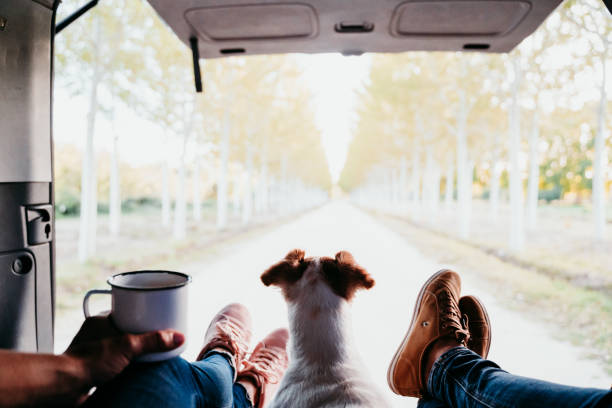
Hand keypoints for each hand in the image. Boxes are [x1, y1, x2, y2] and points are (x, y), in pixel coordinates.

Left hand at [64, 315, 184, 388]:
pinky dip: (124, 364)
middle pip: (125, 328)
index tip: (156, 315)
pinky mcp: (93, 367)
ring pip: (118, 345)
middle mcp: (96, 333)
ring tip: (149, 354)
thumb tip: (177, 337)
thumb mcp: (127, 347)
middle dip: (140, 333)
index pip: (127, 311)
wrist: (64, 385)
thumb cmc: (87, 361)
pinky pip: (113, 361)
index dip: (142, 312)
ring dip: (132, 350)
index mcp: (102, 320)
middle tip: (156, 337)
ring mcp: (94, 350)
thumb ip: (152, 341)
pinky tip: (133, 369)